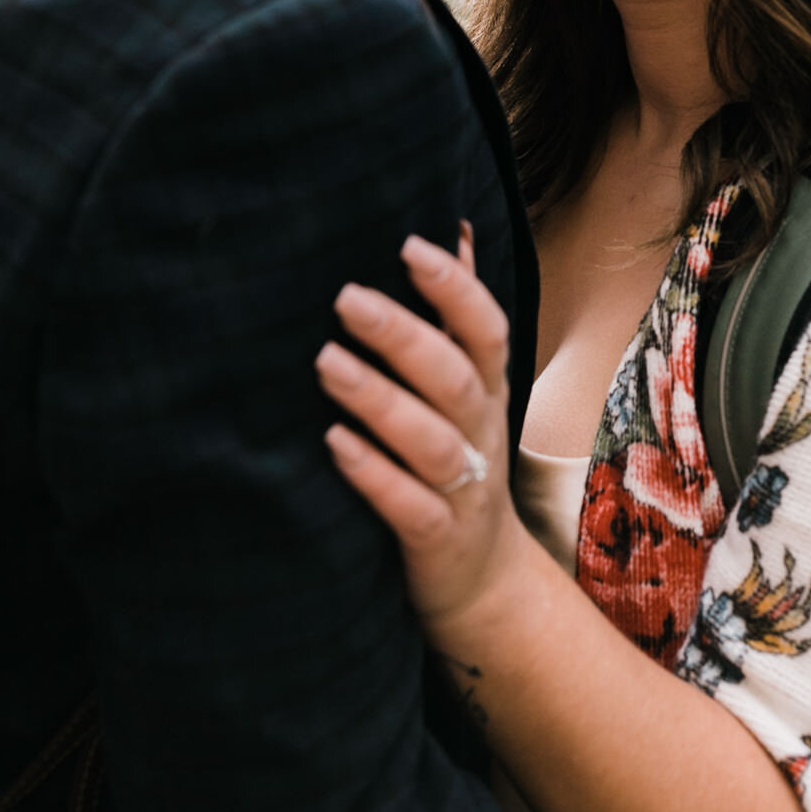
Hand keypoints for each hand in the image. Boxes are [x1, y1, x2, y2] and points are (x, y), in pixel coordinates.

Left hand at [319, 227, 533, 632]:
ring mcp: (464, 488)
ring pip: (432, 440)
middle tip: (345, 297)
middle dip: (403, 334)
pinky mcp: (438, 538)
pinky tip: (333, 445)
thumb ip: (458, 317)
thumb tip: (457, 228)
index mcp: (485, 390)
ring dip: (380, 398)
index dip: (452, 288)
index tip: (406, 247)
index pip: (485, 328)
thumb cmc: (457, 467)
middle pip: (454, 376)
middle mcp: (481, 432)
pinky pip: (411, 506)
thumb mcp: (468, 393)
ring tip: (325, 363)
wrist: (482, 583)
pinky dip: (374, 474)